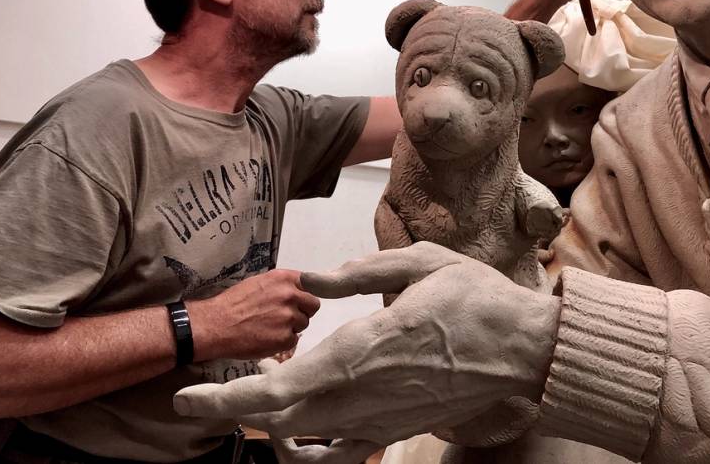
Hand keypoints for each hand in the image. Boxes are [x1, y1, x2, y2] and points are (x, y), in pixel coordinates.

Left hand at [174, 243, 560, 444]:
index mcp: (364, 348)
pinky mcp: (397, 429)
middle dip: (231, 412)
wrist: (523, 348)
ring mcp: (380, 419)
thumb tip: (306, 280)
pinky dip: (307, 455)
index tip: (186, 398)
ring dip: (263, 428)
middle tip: (198, 400)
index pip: (279, 385)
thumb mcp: (419, 264)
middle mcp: (364, 393)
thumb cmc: (475, 299)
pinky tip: (292, 442)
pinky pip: (342, 457)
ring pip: (304, 440)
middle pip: (279, 419)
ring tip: (242, 409)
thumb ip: (357, 273)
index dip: (226, 398)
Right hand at [187, 269, 319, 361]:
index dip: (305, 295)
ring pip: (303, 323)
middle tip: (284, 317)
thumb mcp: (259, 283)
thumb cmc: (233, 303)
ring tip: (270, 328)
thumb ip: (281, 286)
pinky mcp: (285, 338)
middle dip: (302, 311)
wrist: (215, 325)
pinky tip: (266, 338)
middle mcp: (290, 295)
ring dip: (291, 327)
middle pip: (313, 305)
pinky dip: (283, 342)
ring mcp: (289, 317)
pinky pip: (293, 340)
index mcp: (284, 278)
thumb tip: (298, 291)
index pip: (312, 285)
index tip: (301, 301)